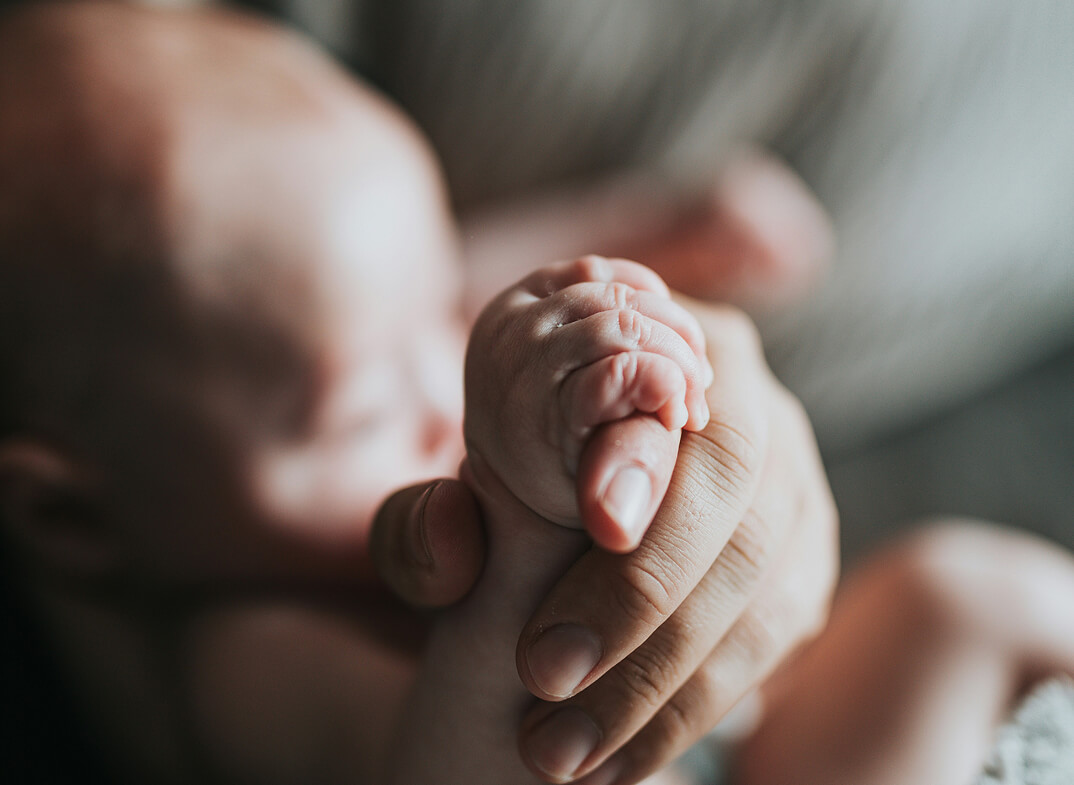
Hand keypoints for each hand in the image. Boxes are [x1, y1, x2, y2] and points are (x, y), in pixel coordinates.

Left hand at [373, 299, 838, 784]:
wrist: (560, 543)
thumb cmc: (490, 509)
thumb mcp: (424, 512)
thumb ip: (421, 527)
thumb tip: (452, 528)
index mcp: (654, 341)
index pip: (665, 387)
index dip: (639, 457)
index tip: (594, 524)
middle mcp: (742, 397)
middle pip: (731, 487)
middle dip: (642, 591)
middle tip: (543, 673)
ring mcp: (790, 478)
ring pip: (764, 577)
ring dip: (665, 676)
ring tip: (563, 750)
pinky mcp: (803, 557)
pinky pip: (779, 633)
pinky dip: (698, 703)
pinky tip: (622, 761)